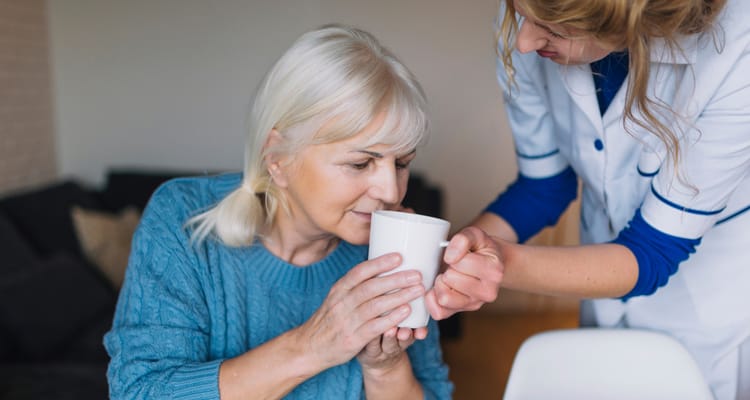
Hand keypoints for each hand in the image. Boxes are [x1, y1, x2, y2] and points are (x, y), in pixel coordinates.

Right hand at [296, 253, 425, 369]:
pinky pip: (375, 327)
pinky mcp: (353, 339)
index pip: (360, 272)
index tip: (399, 257)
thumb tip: (380, 268)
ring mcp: (347, 321)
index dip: (380, 263)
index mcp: (339, 289)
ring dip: (399, 297)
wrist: (311, 347)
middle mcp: (342, 302)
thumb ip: (355, 286)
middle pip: (372, 287)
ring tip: (417, 291)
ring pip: (376, 305)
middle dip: (396, 279)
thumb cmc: (330, 320)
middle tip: (417, 275)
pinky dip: (392, 318)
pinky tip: (406, 312)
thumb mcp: (336, 297)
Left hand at [425, 226, 503, 319]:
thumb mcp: (474, 234)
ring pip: (444, 298)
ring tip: (449, 276)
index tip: (461, 255)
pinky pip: (439, 312)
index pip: (460, 263)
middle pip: (451, 279)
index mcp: (494, 271)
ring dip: (441, 284)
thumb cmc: (479, 248)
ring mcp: (475, 305)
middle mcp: (488, 292)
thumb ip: (463, 239)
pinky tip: (439, 288)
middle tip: (455, 267)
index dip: (454, 255)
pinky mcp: (462, 312)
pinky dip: (433, 300)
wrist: (488, 263)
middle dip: (448, 269)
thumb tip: (450, 257)